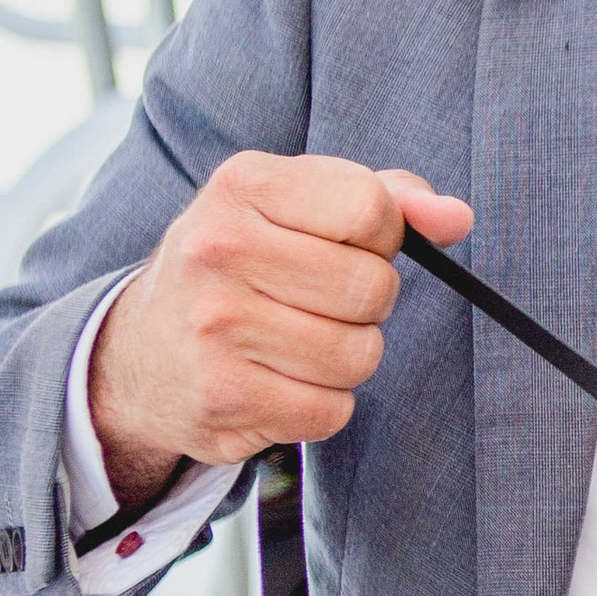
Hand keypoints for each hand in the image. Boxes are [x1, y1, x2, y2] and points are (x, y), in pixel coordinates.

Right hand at [87, 152, 471, 508]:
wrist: (141, 352)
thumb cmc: (242, 267)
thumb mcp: (297, 207)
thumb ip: (387, 198)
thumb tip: (456, 218)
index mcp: (243, 184)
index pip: (370, 208)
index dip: (381, 237)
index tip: (349, 246)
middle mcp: (218, 248)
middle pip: (372, 287)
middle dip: (367, 303)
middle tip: (319, 301)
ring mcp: (215, 326)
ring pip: (359, 355)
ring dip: (347, 358)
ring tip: (297, 342)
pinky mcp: (222, 396)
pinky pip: (330, 411)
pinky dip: (321, 405)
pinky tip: (278, 381)